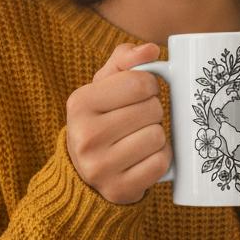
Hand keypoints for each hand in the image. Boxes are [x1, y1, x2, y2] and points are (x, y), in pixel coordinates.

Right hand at [66, 42, 170, 204]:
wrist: (86, 174)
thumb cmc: (102, 119)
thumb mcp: (104, 85)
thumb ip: (125, 59)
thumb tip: (151, 50)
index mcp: (79, 103)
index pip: (140, 82)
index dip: (150, 86)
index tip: (140, 95)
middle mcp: (85, 136)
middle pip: (152, 110)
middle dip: (153, 112)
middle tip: (139, 120)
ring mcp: (100, 167)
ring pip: (158, 137)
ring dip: (157, 136)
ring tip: (140, 139)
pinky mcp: (118, 189)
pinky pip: (161, 164)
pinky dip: (160, 159)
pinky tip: (144, 158)